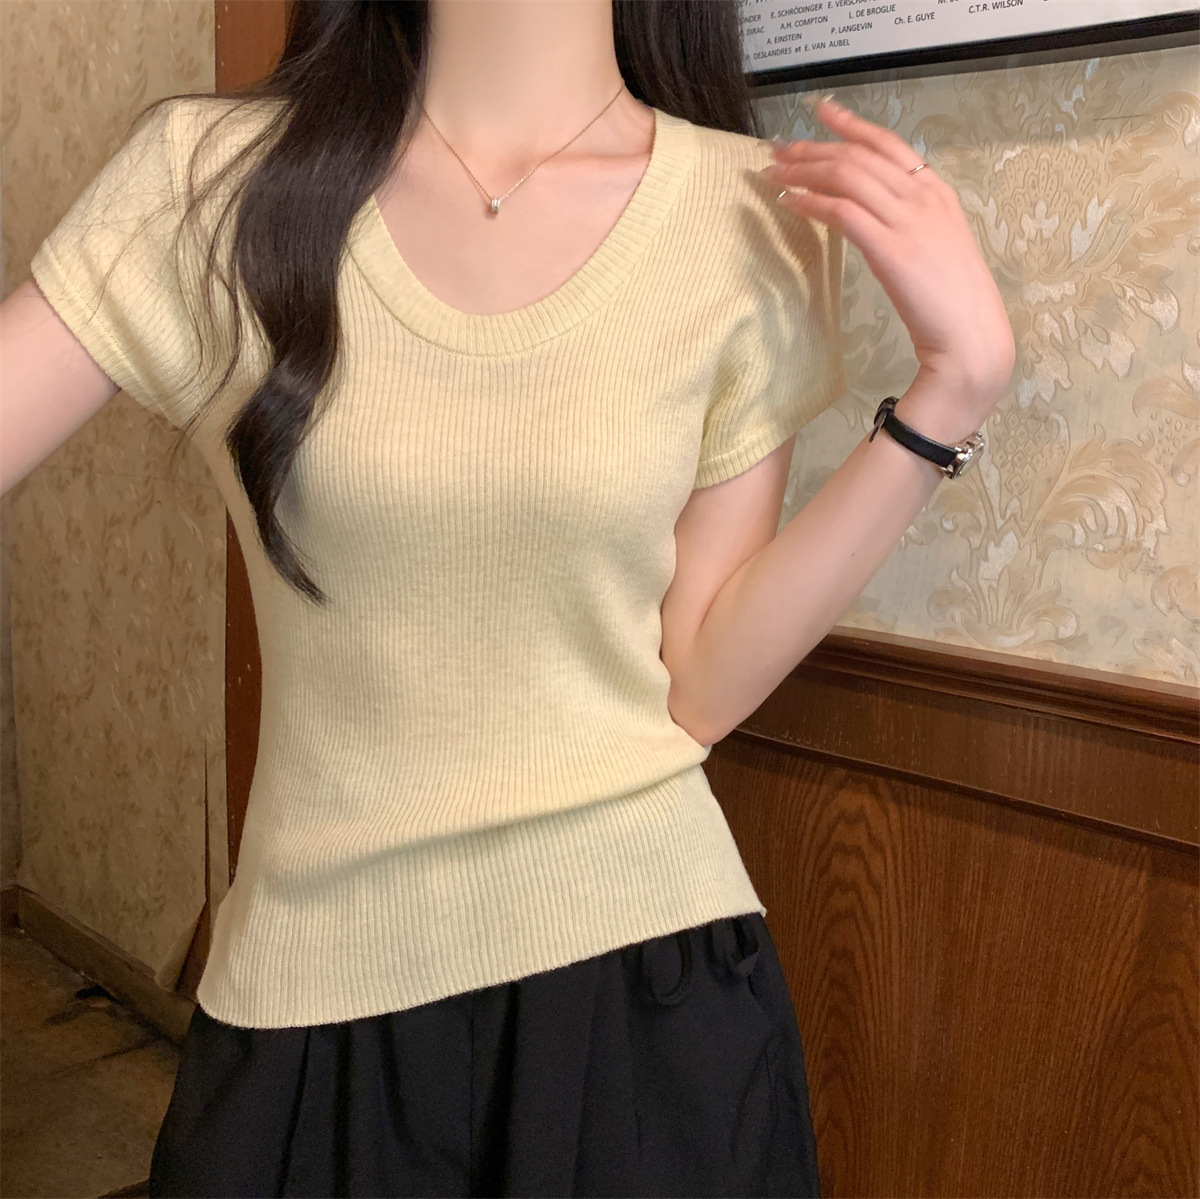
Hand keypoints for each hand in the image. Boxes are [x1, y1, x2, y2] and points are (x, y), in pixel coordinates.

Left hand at [766, 97, 1014, 418]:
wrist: (970, 333)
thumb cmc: (952, 300)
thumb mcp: (935, 246)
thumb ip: (907, 222)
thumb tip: (872, 215)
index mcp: (936, 190)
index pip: (887, 143)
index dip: (851, 124)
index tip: (821, 111)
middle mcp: (922, 196)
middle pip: (858, 155)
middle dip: (812, 148)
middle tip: (778, 149)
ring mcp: (907, 219)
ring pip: (846, 176)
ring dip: (803, 172)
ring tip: (774, 174)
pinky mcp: (889, 248)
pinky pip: (841, 212)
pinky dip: (811, 202)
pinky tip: (790, 203)